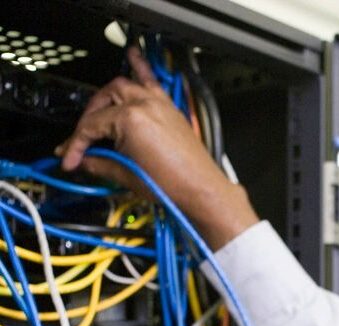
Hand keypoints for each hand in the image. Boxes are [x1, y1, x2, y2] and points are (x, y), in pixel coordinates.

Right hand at [56, 46, 258, 249]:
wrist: (202, 190)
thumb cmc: (172, 185)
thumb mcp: (127, 175)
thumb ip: (100, 163)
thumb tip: (83, 160)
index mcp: (129, 119)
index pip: (91, 126)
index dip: (76, 144)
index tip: (70, 159)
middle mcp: (143, 104)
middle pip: (103, 101)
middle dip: (89, 118)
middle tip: (84, 139)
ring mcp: (158, 103)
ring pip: (124, 86)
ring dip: (107, 96)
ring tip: (96, 108)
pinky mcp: (170, 108)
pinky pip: (152, 82)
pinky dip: (141, 69)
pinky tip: (133, 54)